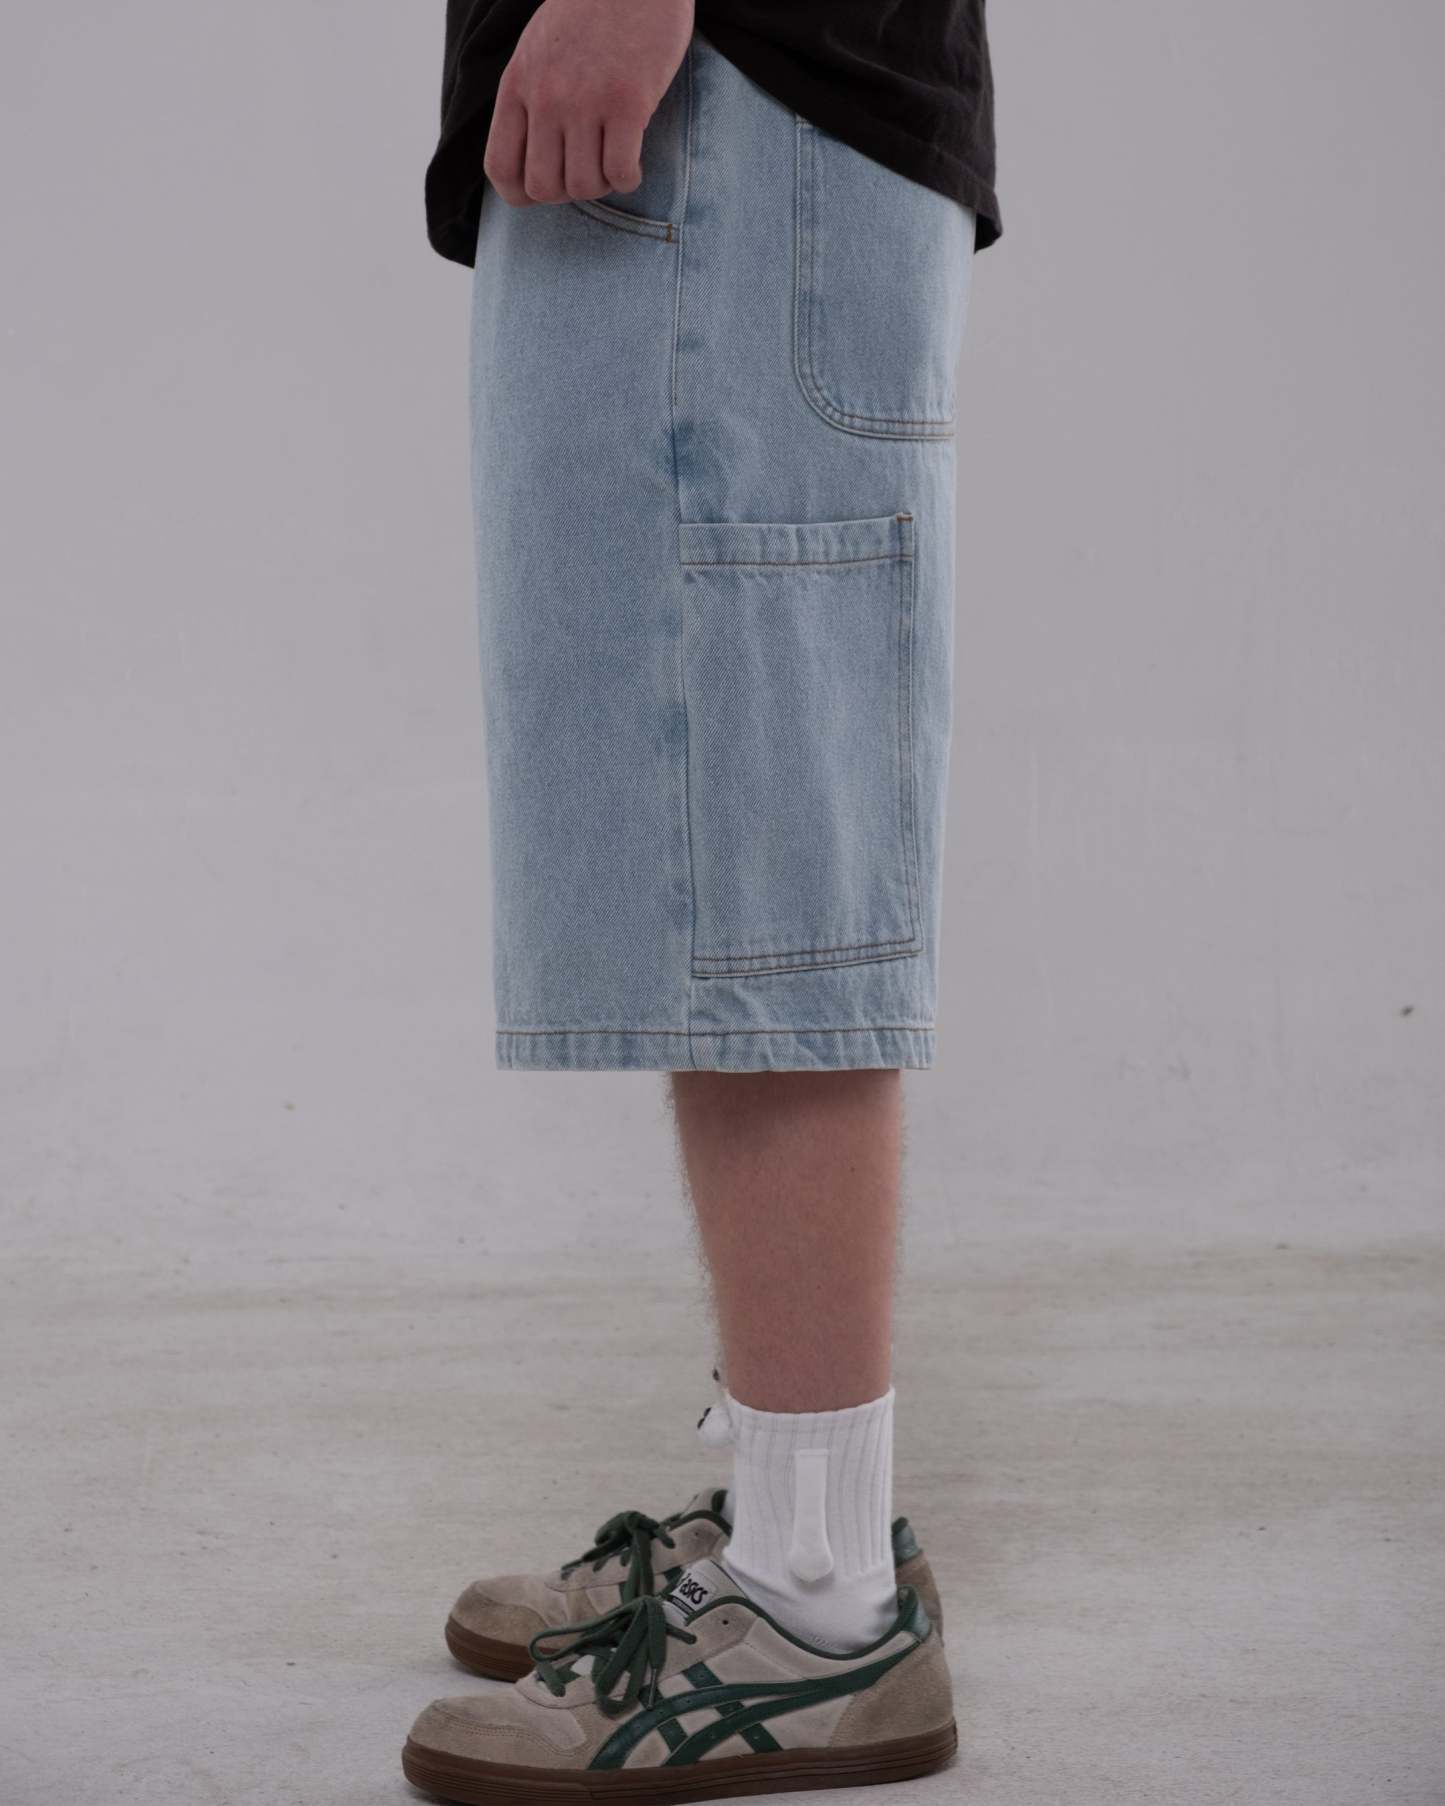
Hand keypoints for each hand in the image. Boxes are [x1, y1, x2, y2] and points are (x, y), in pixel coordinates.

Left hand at [485, 0, 694, 206]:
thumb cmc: (590, 13)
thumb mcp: (539, 50)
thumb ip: (529, 97)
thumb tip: (532, 157)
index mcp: (518, 84)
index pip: (501, 167)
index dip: (520, 193)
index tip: (543, 189)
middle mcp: (546, 97)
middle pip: (544, 187)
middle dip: (567, 192)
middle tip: (587, 170)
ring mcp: (585, 101)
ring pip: (583, 185)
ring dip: (601, 185)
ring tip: (612, 162)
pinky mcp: (628, 104)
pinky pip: (620, 172)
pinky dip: (628, 179)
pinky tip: (633, 163)